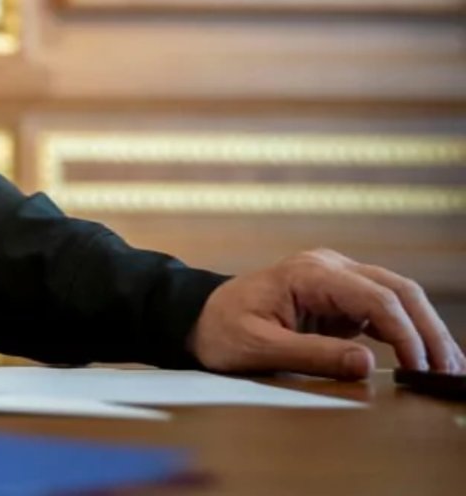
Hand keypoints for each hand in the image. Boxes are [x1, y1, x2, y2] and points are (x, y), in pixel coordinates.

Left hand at [190, 248, 462, 379]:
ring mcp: (337, 280)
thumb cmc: (221, 330)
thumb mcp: (258, 348)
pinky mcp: (340, 297)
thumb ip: (311, 355)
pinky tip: (425, 358)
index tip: (420, 368)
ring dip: (425, 330)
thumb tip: (366, 363)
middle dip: (428, 330)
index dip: (405, 334)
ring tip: (447, 368)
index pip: (375, 298)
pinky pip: (385, 310)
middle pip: (398, 290)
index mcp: (309, 273)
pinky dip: (408, 332)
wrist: (198, 316)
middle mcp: (329, 268)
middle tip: (449, 371)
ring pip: (398, 297)